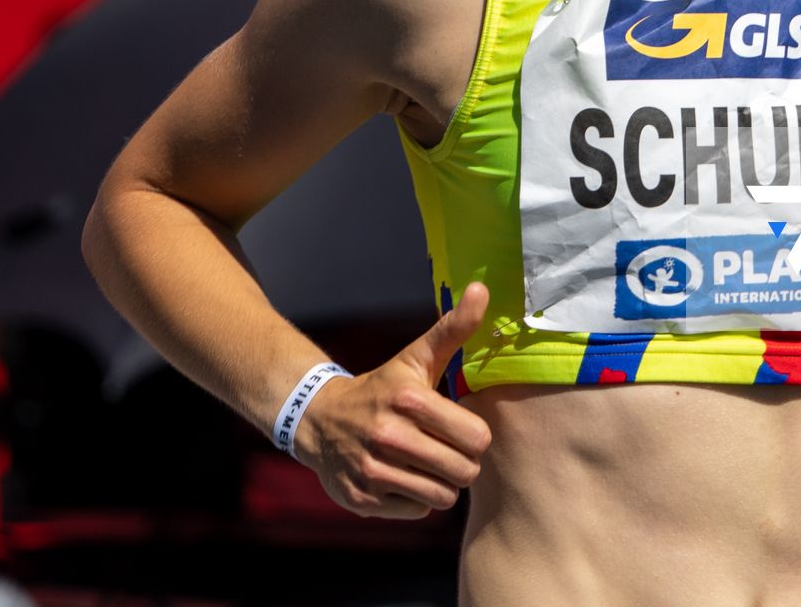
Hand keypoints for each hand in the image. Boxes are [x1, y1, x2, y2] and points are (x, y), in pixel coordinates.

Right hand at [297, 281, 493, 519]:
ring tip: (426, 464)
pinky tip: (402, 477)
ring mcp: (372, 471)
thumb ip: (453, 328)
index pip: (477, 437)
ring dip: (441, 483)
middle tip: (445, 450)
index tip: (458, 428)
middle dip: (461, 462)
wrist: (319, 419)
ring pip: (443, 497)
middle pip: (463, 471)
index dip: (474, 436)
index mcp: (408, 399)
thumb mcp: (415, 357)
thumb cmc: (383, 388)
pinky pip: (417, 511)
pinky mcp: (362, 499)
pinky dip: (416, 499)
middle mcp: (388, 436)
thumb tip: (482, 288)